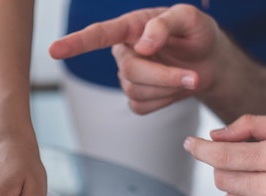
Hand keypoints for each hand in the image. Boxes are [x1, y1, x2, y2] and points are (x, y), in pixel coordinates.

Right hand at [49, 4, 224, 114]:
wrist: (210, 62)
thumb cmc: (197, 34)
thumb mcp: (190, 18)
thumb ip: (165, 24)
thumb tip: (143, 45)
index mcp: (131, 27)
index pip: (98, 35)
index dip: (75, 43)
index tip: (54, 50)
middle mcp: (124, 51)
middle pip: (130, 71)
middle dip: (163, 76)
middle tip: (193, 77)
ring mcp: (128, 77)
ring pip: (137, 91)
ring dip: (169, 88)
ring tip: (190, 76)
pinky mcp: (137, 98)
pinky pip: (143, 106)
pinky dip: (165, 101)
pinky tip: (174, 89)